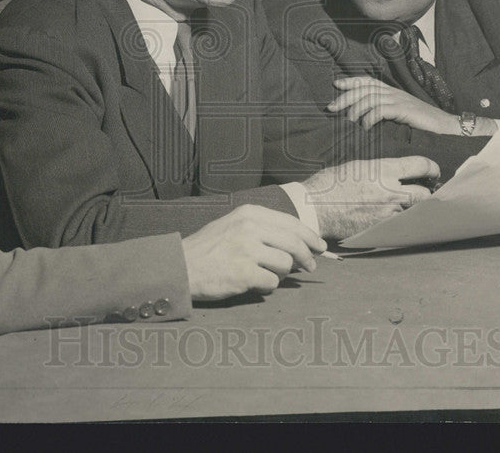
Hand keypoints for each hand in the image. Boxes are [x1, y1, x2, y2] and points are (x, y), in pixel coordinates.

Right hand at [182, 205, 325, 300]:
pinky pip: (272, 283)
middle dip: (307, 258)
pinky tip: (253, 282)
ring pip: (285, 265)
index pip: (292, 223)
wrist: (180, 266)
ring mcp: (247, 250)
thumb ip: (264, 228)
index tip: (319, 246)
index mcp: (249, 213)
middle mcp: (250, 228)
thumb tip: (298, 242)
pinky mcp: (243, 273)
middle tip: (310, 267)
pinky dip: (267, 286)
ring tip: (265, 273)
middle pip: (294, 244)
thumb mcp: (234, 224)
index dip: (310, 237)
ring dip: (280, 273)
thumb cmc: (209, 248)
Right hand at [302, 155, 436, 239]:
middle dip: (428, 192)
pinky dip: (399, 221)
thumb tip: (396, 172)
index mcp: (384, 170)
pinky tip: (393, 217)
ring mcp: (386, 213)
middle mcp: (390, 191)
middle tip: (426, 190)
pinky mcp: (379, 229)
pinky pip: (398, 225)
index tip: (432, 172)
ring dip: (414, 208)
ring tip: (409, 205)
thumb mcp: (357, 166)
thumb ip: (381, 169)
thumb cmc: (330, 183)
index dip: (432, 168)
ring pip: (414, 212)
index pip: (422, 166)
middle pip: (425, 193)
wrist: (313, 207)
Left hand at [329, 77, 496, 135]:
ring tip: (348, 120)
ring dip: (356, 109)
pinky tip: (365, 126)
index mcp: (392, 91)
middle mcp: (393, 92)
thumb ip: (385, 111)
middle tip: (331, 107)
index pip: (368, 81)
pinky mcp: (404, 109)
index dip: (352, 81)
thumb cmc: (422, 123)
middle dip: (345, 97)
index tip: (336, 84)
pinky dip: (369, 117)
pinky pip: (381, 110)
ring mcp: (399, 99)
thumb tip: (365, 117)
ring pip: (370, 98)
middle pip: (364, 89)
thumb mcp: (400, 114)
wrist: (445, 126)